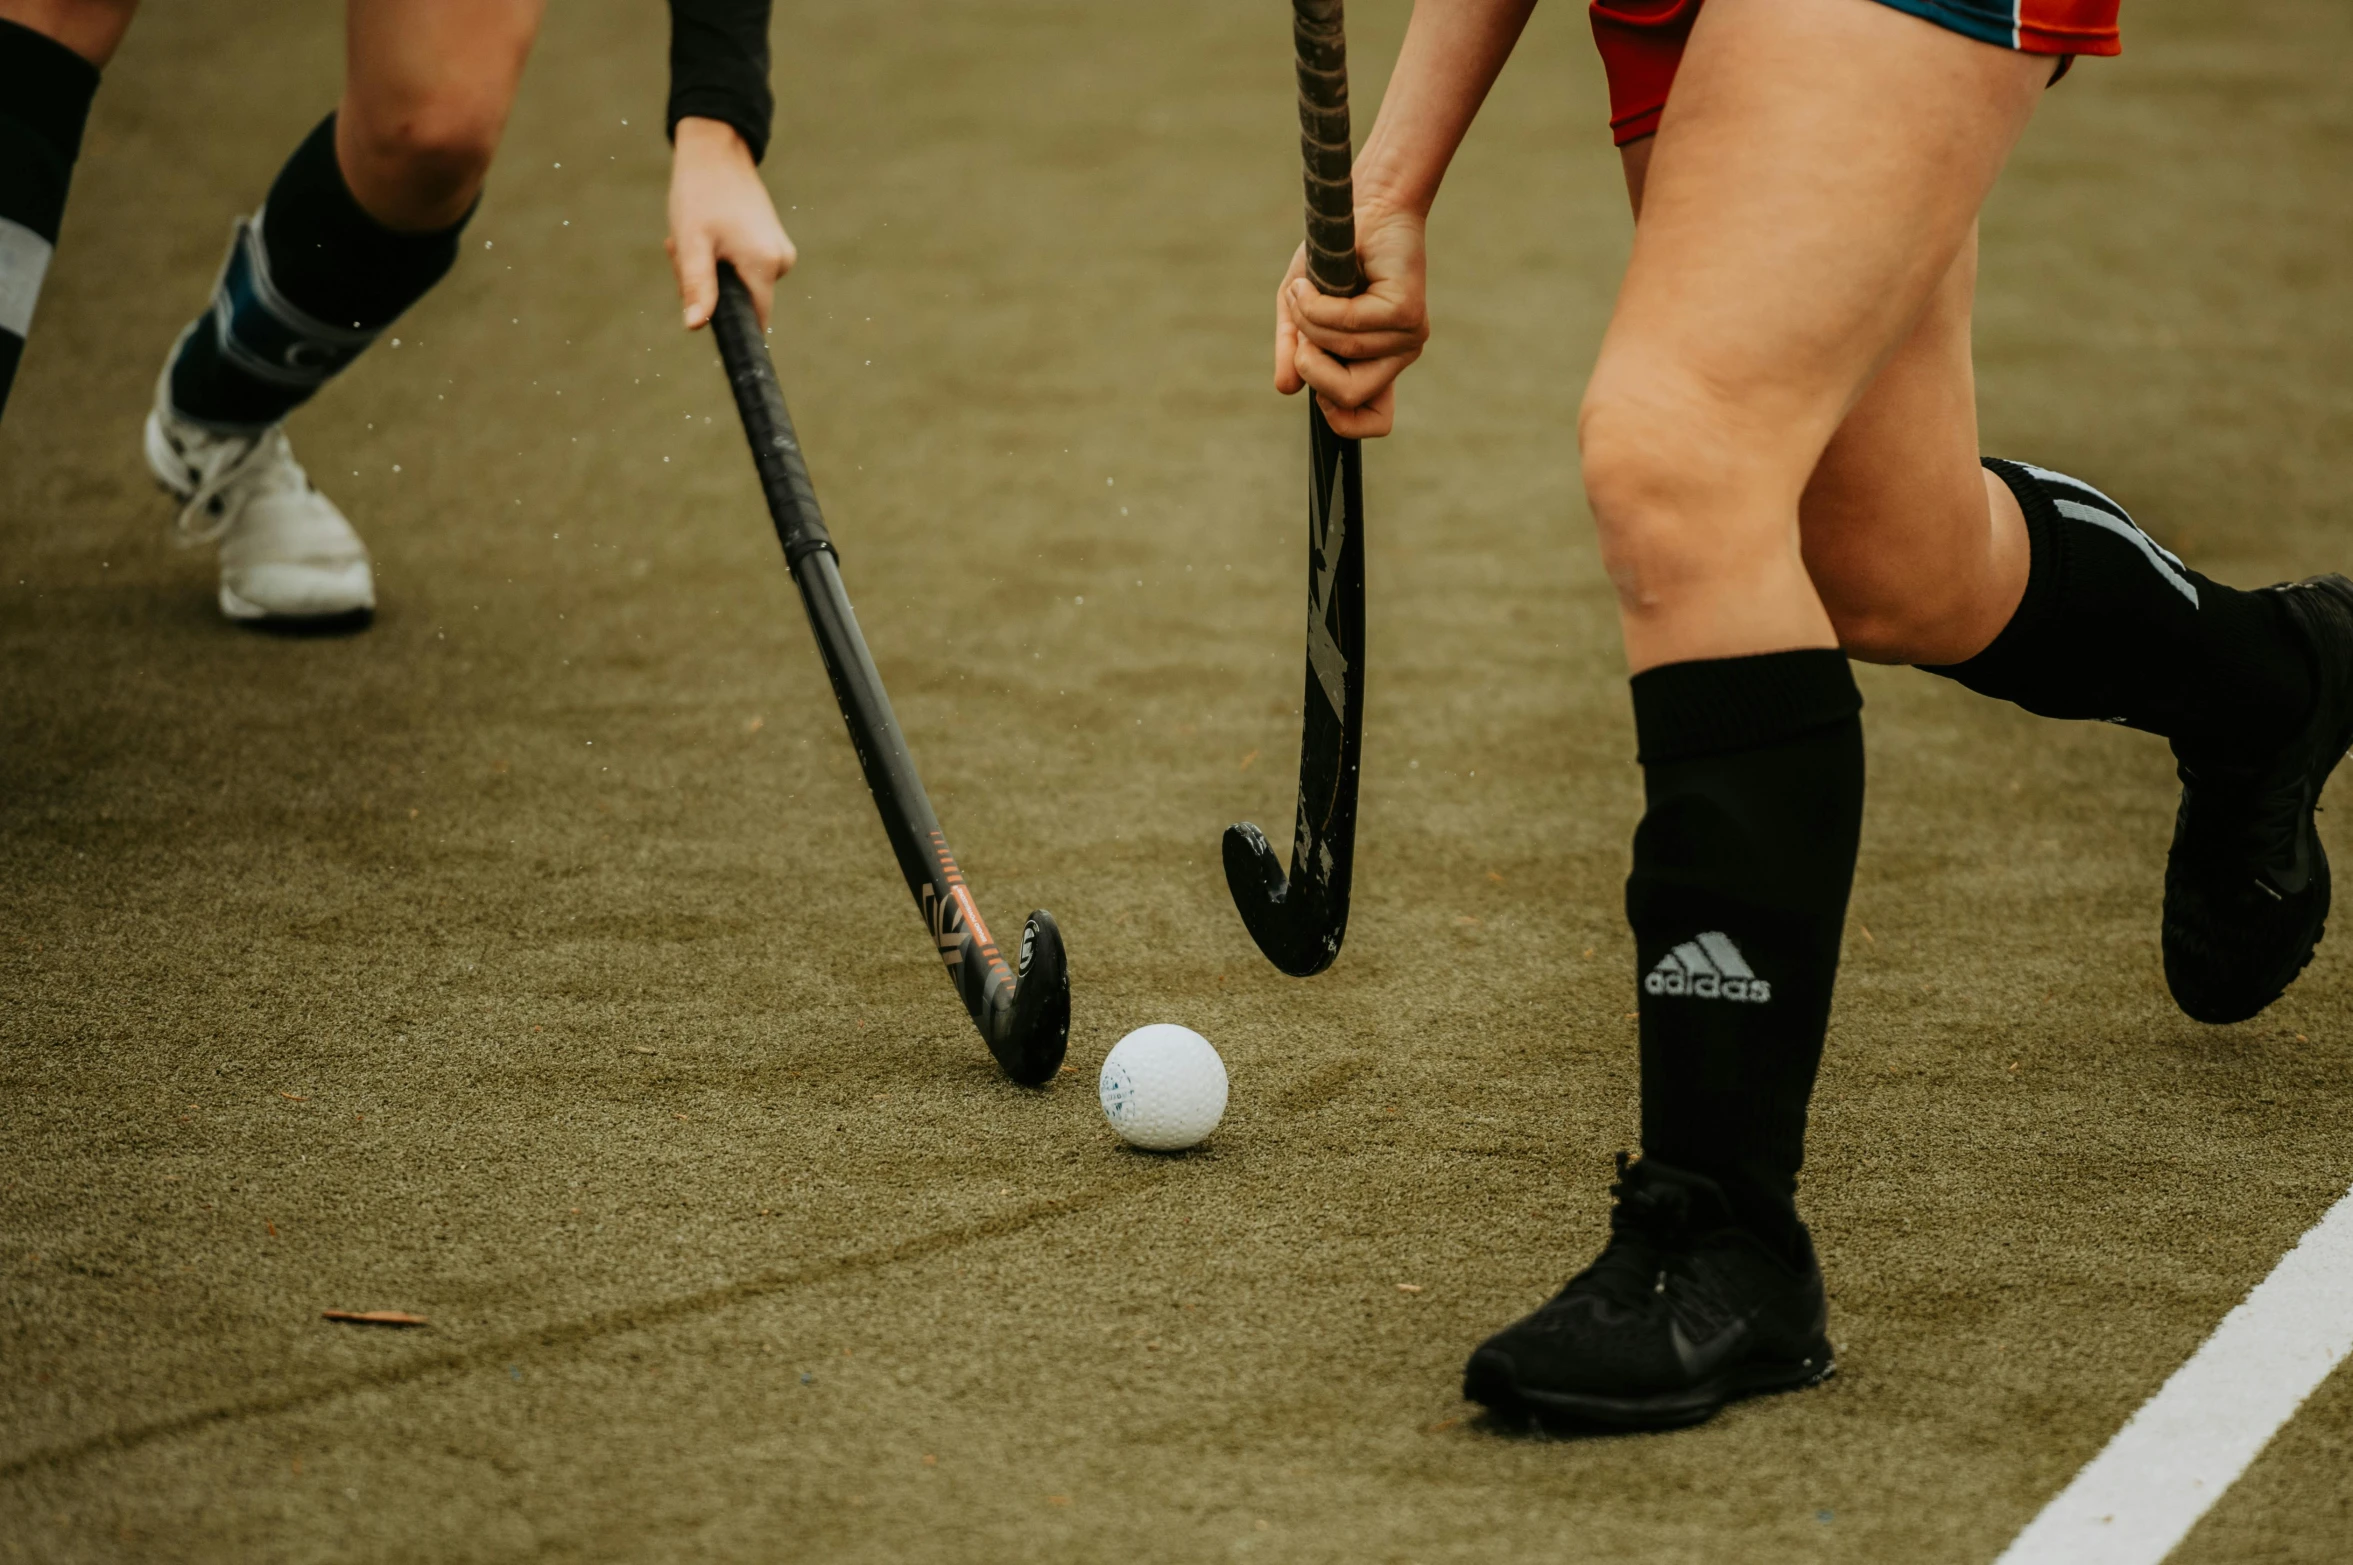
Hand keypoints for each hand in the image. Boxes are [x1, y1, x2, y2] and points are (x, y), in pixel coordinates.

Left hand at [666, 117, 796, 329]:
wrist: (716, 150)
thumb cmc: (700, 193)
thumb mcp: (692, 244)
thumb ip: (697, 287)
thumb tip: (696, 325)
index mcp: (765, 264)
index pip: (753, 320)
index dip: (725, 319)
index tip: (700, 298)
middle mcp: (782, 262)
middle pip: (742, 300)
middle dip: (709, 287)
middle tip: (684, 254)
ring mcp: (780, 251)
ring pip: (741, 283)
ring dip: (712, 270)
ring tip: (697, 238)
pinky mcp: (774, 243)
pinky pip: (747, 267)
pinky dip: (723, 258)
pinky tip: (709, 233)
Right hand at [1272, 202, 1428, 438]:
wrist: (1362, 207)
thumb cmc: (1332, 258)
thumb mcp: (1301, 311)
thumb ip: (1293, 349)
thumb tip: (1285, 389)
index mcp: (1378, 365)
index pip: (1377, 421)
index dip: (1343, 422)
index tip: (1317, 394)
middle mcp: (1398, 356)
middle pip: (1350, 396)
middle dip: (1310, 367)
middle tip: (1298, 333)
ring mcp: (1407, 336)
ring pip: (1344, 353)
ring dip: (1307, 322)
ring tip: (1302, 292)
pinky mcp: (1407, 311)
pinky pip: (1350, 324)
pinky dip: (1318, 307)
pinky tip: (1309, 285)